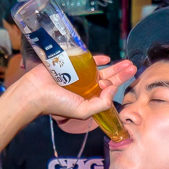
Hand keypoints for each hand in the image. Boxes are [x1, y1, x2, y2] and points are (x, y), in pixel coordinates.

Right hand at [15, 55, 135, 120]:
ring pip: (99, 68)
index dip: (119, 83)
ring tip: (126, 62)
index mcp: (89, 97)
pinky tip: (106, 58)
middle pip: (107, 77)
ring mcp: (78, 74)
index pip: (108, 90)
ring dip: (113, 65)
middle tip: (133, 67)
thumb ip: (101, 103)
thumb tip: (113, 88)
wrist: (36, 92)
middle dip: (120, 73)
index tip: (130, 78)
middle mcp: (85, 86)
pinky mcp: (70, 63)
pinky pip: (85, 59)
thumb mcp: (84, 110)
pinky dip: (96, 58)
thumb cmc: (58, 104)